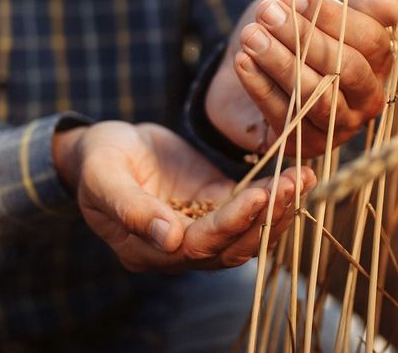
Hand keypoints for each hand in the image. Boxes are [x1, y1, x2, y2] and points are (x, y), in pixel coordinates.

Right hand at [54, 121, 314, 271]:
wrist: (102, 146)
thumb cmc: (96, 160)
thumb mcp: (102, 176)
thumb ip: (130, 207)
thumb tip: (167, 239)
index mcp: (146, 250)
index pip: (197, 246)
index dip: (229, 223)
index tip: (257, 196)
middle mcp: (177, 249)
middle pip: (231, 245)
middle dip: (265, 216)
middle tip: (293, 184)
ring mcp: (198, 227)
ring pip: (246, 232)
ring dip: (277, 209)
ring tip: (301, 178)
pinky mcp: (214, 204)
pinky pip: (249, 208)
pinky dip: (273, 196)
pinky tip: (295, 175)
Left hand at [205, 0, 397, 157]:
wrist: (244, 67)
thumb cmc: (290, 32)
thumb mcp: (318, 9)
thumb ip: (353, 4)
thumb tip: (392, 9)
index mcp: (380, 62)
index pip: (371, 39)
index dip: (332, 16)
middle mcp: (369, 98)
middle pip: (347, 68)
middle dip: (305, 37)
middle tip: (266, 13)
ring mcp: (342, 126)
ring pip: (318, 95)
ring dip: (281, 62)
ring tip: (250, 35)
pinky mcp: (309, 146)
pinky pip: (287, 116)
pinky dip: (261, 86)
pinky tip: (243, 61)